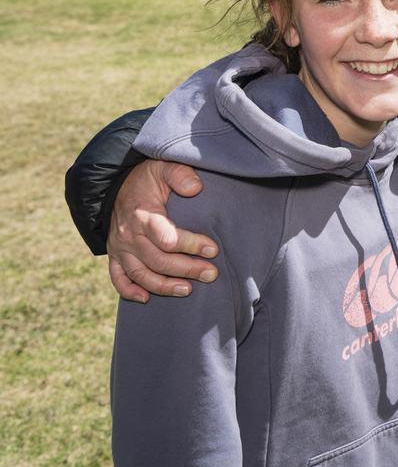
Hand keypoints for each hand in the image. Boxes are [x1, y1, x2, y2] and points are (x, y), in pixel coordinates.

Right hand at [108, 160, 218, 302]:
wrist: (118, 185)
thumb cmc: (148, 178)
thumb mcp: (164, 167)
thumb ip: (180, 174)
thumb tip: (195, 187)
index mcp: (142, 215)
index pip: (167, 238)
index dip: (191, 245)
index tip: (213, 249)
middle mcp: (128, 235)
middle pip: (158, 260)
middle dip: (187, 269)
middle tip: (211, 274)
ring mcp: (120, 248)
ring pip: (141, 274)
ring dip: (164, 286)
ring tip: (188, 290)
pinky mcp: (115, 256)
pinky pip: (118, 278)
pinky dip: (129, 291)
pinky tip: (147, 299)